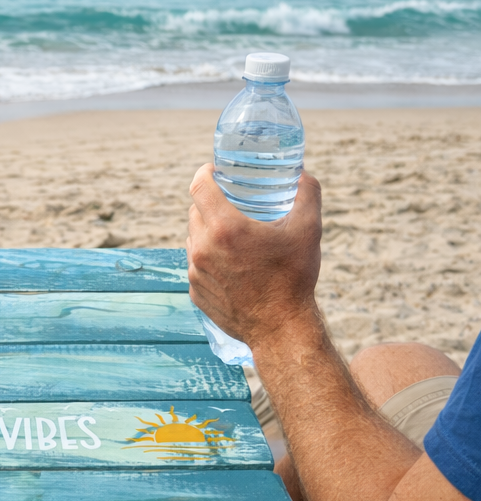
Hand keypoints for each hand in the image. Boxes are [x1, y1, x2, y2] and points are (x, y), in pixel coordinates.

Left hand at [186, 166, 322, 356]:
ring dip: (207, 230)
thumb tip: (302, 174)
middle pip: (195, 212)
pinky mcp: (195, 293)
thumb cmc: (294, 279)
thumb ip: (307, 194)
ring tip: (230, 232)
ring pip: (193, 239)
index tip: (214, 170)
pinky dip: (207, 258)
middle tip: (229, 201)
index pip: (199, 186)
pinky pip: (195, 265)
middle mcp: (203, 249)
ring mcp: (196, 273)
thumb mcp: (308, 230)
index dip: (204, 172)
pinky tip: (228, 261)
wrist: (281, 330)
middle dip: (209, 202)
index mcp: (225, 229)